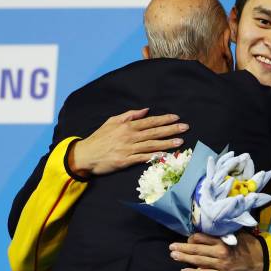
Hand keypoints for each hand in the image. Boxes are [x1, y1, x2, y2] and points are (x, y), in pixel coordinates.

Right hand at [68, 108, 188, 176]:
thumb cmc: (99, 138)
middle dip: (171, 129)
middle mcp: (130, 136)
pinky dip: (155, 157)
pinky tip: (166, 156)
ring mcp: (129, 149)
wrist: (86, 155)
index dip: (164, 119)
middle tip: (185, 127)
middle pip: (154, 132)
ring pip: (152, 145)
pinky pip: (144, 158)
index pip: (150, 121)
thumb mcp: (112, 121)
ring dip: (167, 143)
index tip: (176, 118)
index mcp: (127, 126)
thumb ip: (129, 115)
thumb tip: (145, 110)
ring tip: (180, 142)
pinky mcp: (126, 161)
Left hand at [169, 232, 262, 270]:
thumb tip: (203, 234)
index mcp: (223, 241)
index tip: (186, 238)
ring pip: (198, 261)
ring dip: (184, 259)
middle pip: (197, 250)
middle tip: (171, 247)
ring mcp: (220, 265)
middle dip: (183, 248)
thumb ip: (220, 234)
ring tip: (173, 256)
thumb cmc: (247, 244)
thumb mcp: (235, 234)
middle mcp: (220, 253)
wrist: (259, 260)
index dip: (192, 238)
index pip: (202, 238)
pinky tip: (184, 270)